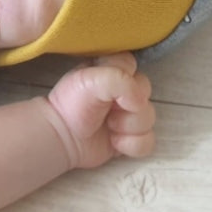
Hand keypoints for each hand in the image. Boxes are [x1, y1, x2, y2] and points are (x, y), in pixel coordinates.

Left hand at [45, 52, 155, 169]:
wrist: (62, 137)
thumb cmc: (72, 103)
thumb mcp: (91, 79)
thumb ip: (120, 81)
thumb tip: (140, 102)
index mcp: (114, 70)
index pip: (134, 66)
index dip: (125, 80)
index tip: (108, 88)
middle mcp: (124, 90)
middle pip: (146, 94)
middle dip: (129, 106)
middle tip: (108, 110)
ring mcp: (129, 114)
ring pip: (149, 119)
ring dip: (128, 127)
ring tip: (109, 127)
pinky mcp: (131, 137)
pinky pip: (148, 142)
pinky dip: (132, 145)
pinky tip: (115, 142)